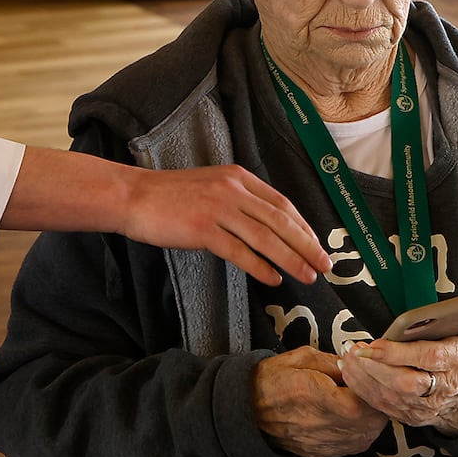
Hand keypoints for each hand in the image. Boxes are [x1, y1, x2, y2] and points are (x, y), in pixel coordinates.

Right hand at [2, 149, 328, 285]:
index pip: (281, 203)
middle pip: (280, 221)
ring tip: (307, 276)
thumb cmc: (167, 196)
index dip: (303, 226)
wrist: (132, 196)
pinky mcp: (203, 228)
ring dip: (291, 259)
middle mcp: (232, 190)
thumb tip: (264, 224)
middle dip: (307, 245)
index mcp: (237, 177)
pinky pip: (240, 251)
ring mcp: (218, 208)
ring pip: (266, 237)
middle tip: (325, 265)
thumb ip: (236, 199)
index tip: (317, 245)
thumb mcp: (209, 186)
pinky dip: (260, 266)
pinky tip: (272, 279)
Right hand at [253, 346, 387, 456]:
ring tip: (367, 404)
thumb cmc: (272, 380)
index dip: (373, 388)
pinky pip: (355, 445)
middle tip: (375, 390)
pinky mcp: (322, 453)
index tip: (371, 378)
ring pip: (367, 435)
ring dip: (373, 420)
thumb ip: (333, 361)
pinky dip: (362, 432)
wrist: (247, 410)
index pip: (361, 399)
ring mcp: (321, 441)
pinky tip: (356, 419)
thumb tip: (358, 364)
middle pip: (370, 420)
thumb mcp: (301, 358)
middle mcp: (319, 422)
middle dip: (378, 404)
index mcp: (313, 393)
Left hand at [339, 295, 457, 434]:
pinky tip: (350, 372)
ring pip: (389, 395)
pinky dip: (362, 389)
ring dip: (363, 376)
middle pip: (404, 382)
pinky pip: (382, 405)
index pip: (426, 359)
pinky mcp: (410, 416)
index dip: (398, 353)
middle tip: (355, 350)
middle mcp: (440, 388)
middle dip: (376, 367)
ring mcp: (424, 406)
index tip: (374, 344)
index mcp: (456, 363)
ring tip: (347, 356)